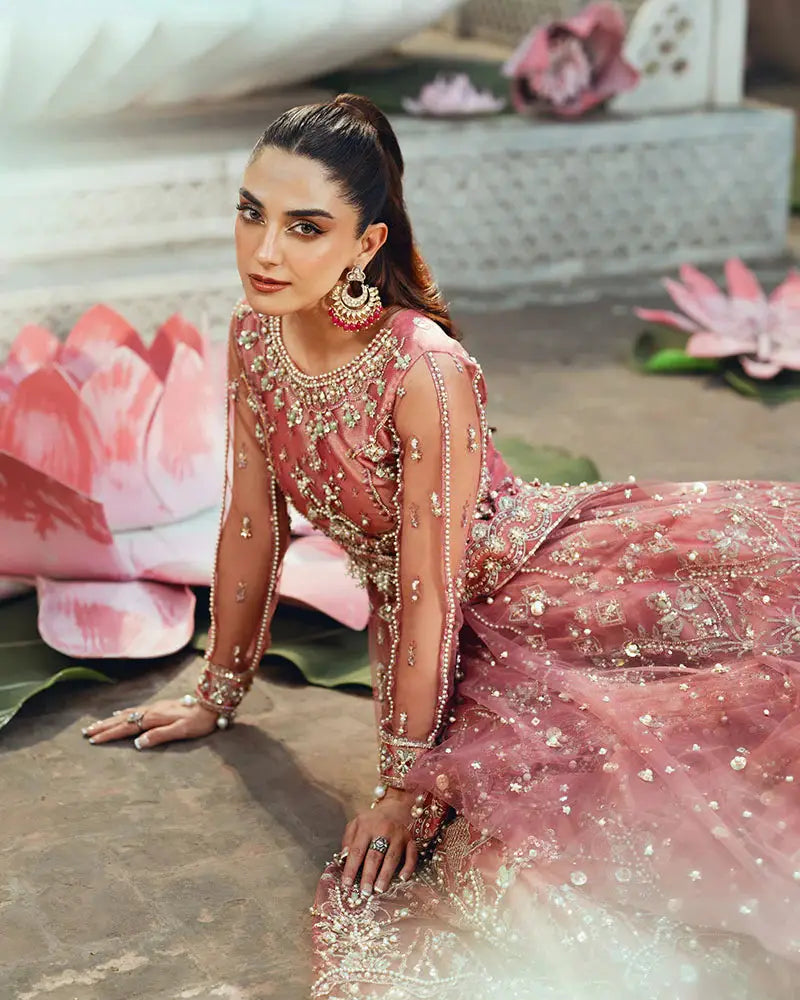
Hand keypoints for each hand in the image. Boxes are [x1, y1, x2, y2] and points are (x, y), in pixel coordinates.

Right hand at [81, 698, 219, 748]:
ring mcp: (154, 708)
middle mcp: (151, 711)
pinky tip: (119, 714)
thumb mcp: (181, 731)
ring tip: (96, 725)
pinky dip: (123, 713)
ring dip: (110, 720)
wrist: (212, 704)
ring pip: (127, 714)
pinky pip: (135, 710)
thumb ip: (159, 736)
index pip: (126, 728)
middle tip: (86, 732)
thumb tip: (137, 743)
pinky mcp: (159, 707)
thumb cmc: (199, 721)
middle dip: (103, 726)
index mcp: (154, 719)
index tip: (93, 740)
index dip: (109, 734)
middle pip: (122, 720)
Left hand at [340, 789, 418, 894]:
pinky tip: (402, 878)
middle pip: (374, 856)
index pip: (357, 851)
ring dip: (385, 875)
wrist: (394, 807)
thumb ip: (348, 840)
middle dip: (369, 875)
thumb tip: (343, 858)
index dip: (351, 868)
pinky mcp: (410, 840)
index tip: (347, 884)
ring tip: (379, 889)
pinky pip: (411, 855)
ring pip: (392, 857)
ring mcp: (398, 835)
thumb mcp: (355, 824)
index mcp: (366, 827)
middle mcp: (383, 830)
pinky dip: (408, 867)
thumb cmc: (372, 820)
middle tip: (364, 892)